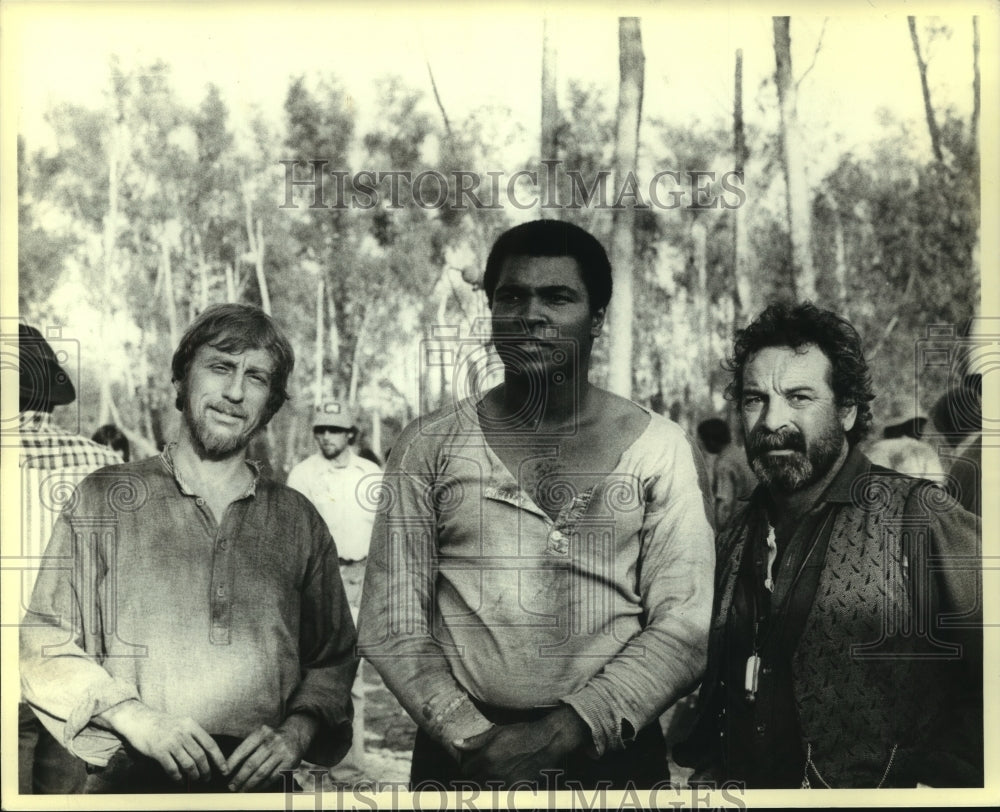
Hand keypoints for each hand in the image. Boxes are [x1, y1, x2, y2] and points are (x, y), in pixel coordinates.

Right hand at [100, 700, 226, 782]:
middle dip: (206, 770)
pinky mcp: (158, 751)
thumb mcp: (181, 722)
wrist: (139, 719)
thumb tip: (207, 752)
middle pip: (200, 756)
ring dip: (194, 775)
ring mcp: (170, 742)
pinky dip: (178, 777)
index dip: (219, 758)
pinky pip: (172, 769)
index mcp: (191, 725)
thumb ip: (193, 734)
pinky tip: (180, 781)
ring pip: (188, 764)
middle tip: (207, 778)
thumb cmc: (162, 723)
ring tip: (195, 780)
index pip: (210, 744)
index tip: (225, 769)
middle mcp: (183, 733)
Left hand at [225, 714, 316, 790]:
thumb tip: (230, 766)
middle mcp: (272, 741)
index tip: (225, 772)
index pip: (244, 749)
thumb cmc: (273, 737)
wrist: (297, 733)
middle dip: (239, 777)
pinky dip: (262, 784)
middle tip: (231, 786)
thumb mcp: (261, 734)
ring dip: (249, 783)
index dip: (232, 762)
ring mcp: (282, 752)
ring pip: (261, 772)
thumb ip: (249, 746)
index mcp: (262, 732)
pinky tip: (255, 788)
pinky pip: (272, 777)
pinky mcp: (289, 762)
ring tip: (241, 790)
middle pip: (252, 763)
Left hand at [452, 706, 589, 783]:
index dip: (466, 765)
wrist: (546, 742)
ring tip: (492, 771)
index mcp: (486, 758)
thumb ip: (474, 741)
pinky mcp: (516, 789)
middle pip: (474, 782)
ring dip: (485, 782)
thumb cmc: (522, 734)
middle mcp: (493, 773)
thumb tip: (456, 744)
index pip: (465, 769)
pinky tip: (505, 776)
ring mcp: (505, 783)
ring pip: (486, 789)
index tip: (470, 761)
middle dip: (474, 775)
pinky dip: (499, 787)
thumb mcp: (497, 732)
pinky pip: (501, 792)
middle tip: (480, 766)